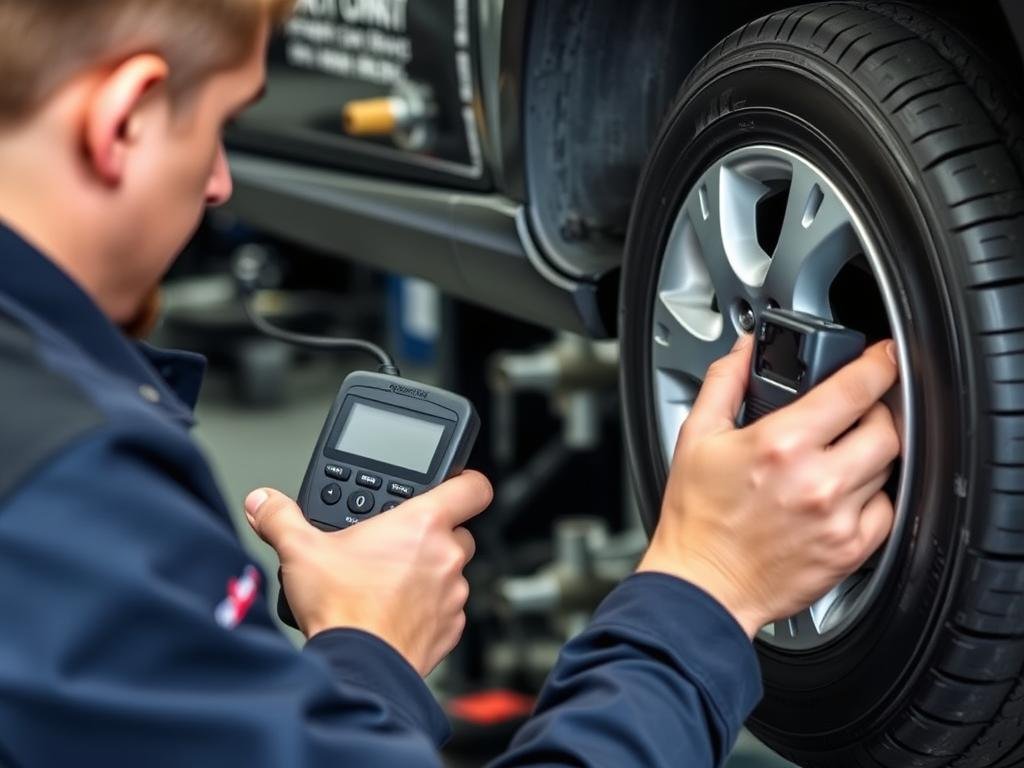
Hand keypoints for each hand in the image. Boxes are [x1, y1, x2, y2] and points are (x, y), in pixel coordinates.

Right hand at [244, 472, 492, 675]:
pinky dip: (428, 609)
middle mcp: (447, 556)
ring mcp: (453, 595)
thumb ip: (280, 518)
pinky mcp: (451, 628)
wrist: (358, 667)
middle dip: (434, 535)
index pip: (473, 487)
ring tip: (390, 583)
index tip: (453, 485)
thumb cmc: (342, 608)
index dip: (465, 481)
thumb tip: (263, 503)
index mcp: (423, 524)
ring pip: (452, 572)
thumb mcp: (300, 551)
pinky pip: (447, 610)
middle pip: (459, 531)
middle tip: (398, 545)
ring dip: (429, 574)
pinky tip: (395, 613)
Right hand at [638, 335, 899, 638]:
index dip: (878, 363)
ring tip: (837, 455)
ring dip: (871, 452)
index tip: (882, 356)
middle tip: (855, 411)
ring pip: (888, 466)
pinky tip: (842, 493)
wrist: (703, 585)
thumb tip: (744, 350)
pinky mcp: (851, 549)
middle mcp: (817, 479)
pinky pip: (887, 509)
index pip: (855, 389)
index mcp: (781, 444)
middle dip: (876, 410)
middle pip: (886, 426)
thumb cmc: (697, 518)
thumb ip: (724, 383)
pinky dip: (873, 494)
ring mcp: (839, 517)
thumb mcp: (697, 437)